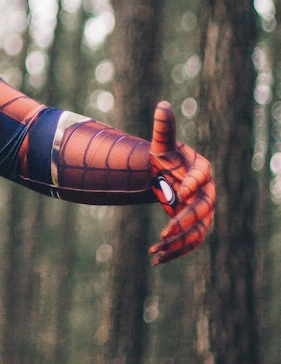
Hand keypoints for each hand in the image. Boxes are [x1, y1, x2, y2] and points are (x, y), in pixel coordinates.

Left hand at [148, 101, 214, 264]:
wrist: (166, 177)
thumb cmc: (166, 158)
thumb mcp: (162, 145)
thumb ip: (165, 128)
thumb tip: (163, 104)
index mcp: (201, 170)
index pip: (202, 177)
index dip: (191, 184)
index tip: (178, 191)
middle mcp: (207, 192)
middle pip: (203, 208)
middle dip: (185, 219)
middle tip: (166, 228)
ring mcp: (203, 211)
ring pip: (198, 231)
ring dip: (179, 242)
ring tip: (157, 249)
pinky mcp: (195, 227)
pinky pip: (190, 242)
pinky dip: (176, 252)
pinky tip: (157, 259)